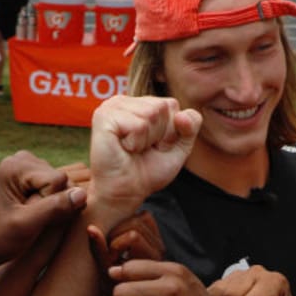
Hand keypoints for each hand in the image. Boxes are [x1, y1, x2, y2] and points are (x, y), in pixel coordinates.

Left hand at [0, 151, 87, 263]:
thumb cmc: (2, 238)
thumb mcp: (28, 225)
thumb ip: (54, 208)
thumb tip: (82, 194)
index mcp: (15, 167)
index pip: (57, 180)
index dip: (53, 203)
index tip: (33, 218)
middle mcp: (23, 159)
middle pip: (63, 180)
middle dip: (56, 203)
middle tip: (34, 219)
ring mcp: (31, 165)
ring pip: (65, 184)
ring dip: (57, 205)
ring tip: (35, 216)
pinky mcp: (38, 174)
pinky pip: (63, 186)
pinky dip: (57, 202)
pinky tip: (41, 212)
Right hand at [88, 96, 199, 224]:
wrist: (126, 193)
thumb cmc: (147, 172)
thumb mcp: (179, 148)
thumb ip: (191, 126)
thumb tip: (181, 115)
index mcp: (139, 103)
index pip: (172, 105)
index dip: (170, 131)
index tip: (154, 146)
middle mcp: (124, 101)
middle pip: (162, 107)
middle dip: (159, 135)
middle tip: (142, 150)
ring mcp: (112, 106)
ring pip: (151, 114)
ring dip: (146, 140)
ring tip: (132, 149)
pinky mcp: (104, 117)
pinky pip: (138, 125)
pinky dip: (136, 143)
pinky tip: (123, 148)